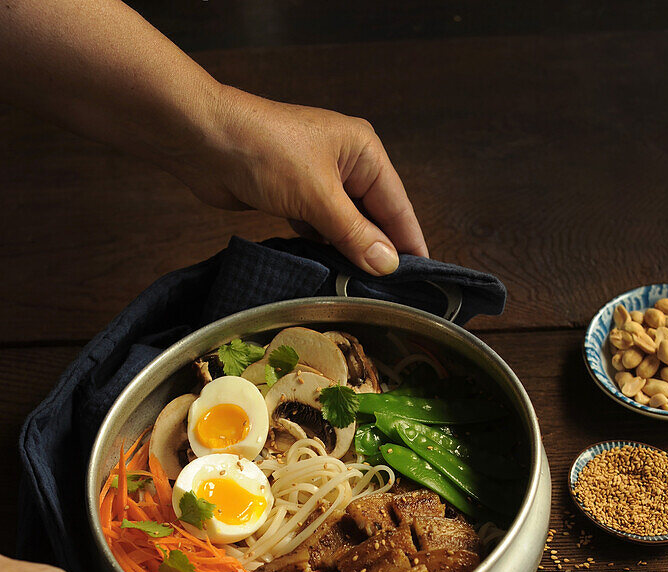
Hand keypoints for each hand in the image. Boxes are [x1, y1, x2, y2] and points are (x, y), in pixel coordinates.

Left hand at [178, 89, 428, 275]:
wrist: (204, 140)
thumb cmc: (263, 151)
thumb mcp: (318, 197)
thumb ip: (355, 234)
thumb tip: (388, 264)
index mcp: (363, 152)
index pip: (398, 206)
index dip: (410, 243)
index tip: (423, 279)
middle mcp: (347, 164)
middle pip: (375, 217)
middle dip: (379, 252)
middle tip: (392, 295)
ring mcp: (319, 180)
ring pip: (347, 226)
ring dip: (351, 253)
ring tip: (364, 290)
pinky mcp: (295, 196)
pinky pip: (321, 229)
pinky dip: (326, 248)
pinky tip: (332, 271)